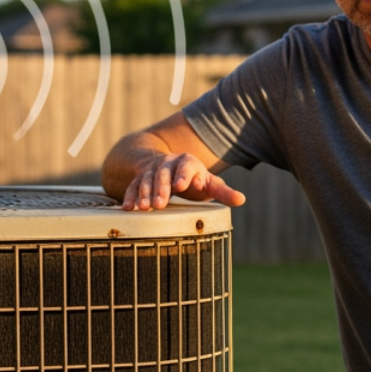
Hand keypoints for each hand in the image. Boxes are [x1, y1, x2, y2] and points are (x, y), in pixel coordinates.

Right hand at [122, 152, 245, 210]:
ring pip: (146, 179)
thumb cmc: (191, 177)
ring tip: (144, 208)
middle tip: (160, 204)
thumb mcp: (207, 182)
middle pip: (163, 173)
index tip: (181, 186)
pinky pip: (132, 186)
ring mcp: (152, 170)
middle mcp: (168, 164)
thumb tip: (241, 200)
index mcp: (187, 163)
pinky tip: (128, 208)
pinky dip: (130, 196)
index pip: (187, 166)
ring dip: (144, 193)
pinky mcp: (139, 178)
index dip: (184, 176)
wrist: (165, 163)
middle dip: (161, 188)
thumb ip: (222, 191)